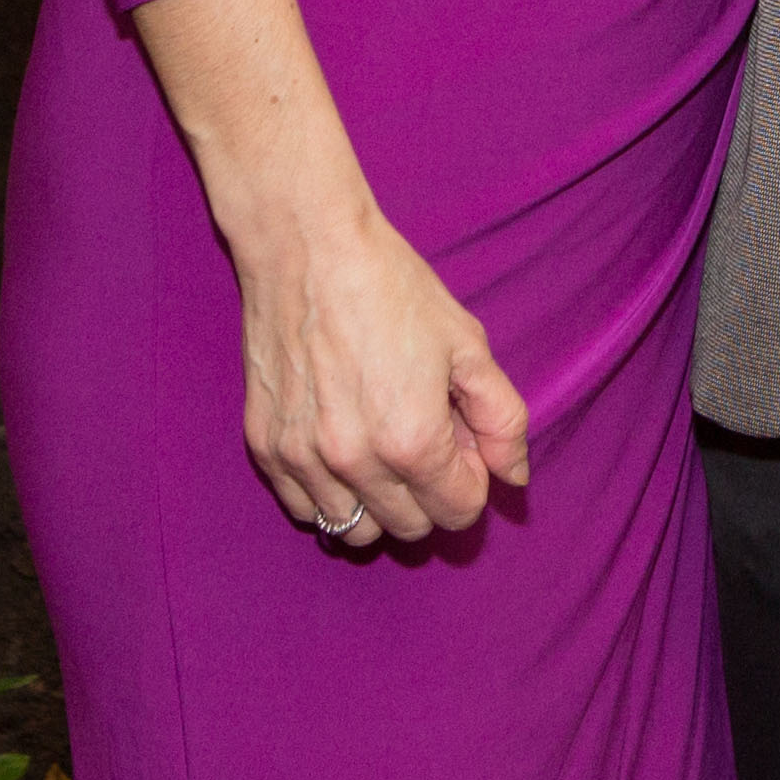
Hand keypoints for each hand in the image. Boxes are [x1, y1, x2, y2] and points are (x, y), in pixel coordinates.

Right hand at [229, 205, 532, 547]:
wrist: (308, 250)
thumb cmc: (392, 290)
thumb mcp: (467, 345)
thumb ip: (501, 419)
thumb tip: (514, 476)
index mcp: (412, 441)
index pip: (458, 512)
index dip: (470, 480)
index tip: (460, 441)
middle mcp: (354, 463)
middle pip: (408, 528)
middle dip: (429, 494)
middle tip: (425, 436)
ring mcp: (302, 460)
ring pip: (353, 529)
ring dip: (378, 502)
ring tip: (381, 446)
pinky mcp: (265, 448)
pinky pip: (304, 509)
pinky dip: (328, 494)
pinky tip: (340, 446)